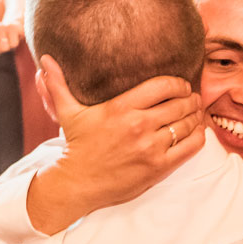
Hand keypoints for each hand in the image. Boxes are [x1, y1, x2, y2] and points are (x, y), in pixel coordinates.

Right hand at [27, 56, 203, 234]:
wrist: (78, 183)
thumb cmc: (77, 145)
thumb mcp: (68, 113)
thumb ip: (58, 84)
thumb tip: (44, 60)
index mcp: (121, 108)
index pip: (163, 86)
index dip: (179, 83)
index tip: (180, 85)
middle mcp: (139, 125)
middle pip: (180, 104)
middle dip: (190, 99)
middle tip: (191, 98)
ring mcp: (151, 148)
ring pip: (188, 124)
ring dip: (196, 116)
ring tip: (195, 113)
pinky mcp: (159, 167)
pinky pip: (191, 147)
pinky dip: (198, 137)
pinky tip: (195, 132)